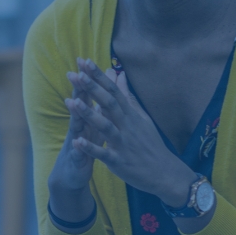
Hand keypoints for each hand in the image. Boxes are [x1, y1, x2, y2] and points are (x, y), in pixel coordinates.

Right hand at [46, 59, 105, 227]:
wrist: (71, 174)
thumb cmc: (86, 146)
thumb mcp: (94, 124)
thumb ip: (99, 105)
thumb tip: (103, 87)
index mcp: (86, 117)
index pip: (88, 95)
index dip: (88, 79)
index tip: (88, 60)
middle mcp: (78, 126)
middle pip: (78, 106)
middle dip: (78, 91)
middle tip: (77, 74)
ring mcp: (75, 142)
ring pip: (75, 127)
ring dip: (74, 115)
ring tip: (72, 103)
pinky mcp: (77, 159)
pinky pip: (78, 153)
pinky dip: (78, 148)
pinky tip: (77, 143)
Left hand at [67, 58, 196, 207]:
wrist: (163, 172)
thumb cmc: (150, 144)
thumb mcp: (141, 117)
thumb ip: (128, 97)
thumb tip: (120, 75)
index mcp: (130, 114)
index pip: (113, 90)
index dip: (98, 76)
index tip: (84, 62)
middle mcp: (126, 125)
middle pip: (108, 103)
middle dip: (91, 88)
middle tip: (74, 74)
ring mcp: (122, 143)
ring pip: (104, 126)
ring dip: (88, 114)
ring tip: (71, 102)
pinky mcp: (118, 161)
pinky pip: (103, 154)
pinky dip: (90, 148)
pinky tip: (76, 141)